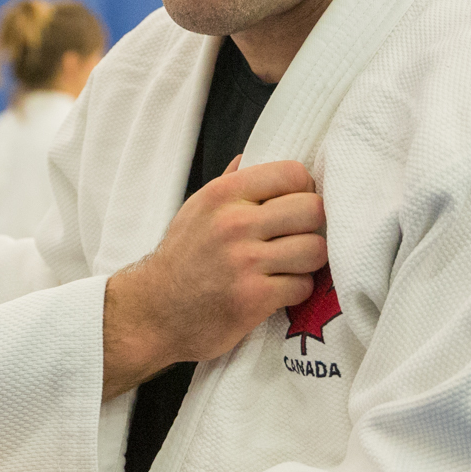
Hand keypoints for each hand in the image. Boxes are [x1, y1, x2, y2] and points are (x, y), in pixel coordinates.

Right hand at [102, 157, 324, 395]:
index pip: (291, 173)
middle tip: (297, 237)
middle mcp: (234, 223)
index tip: (294, 205)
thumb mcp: (196, 210)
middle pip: (312, 210)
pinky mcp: (253, 298)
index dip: (303, 189)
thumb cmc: (181, 259)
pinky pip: (303, 286)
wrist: (155, 312)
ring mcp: (245, 262)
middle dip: (312, 226)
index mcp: (222, 194)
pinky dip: (295, 290)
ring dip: (308, 261)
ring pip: (315, 250)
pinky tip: (278, 289)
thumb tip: (250, 159)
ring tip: (290, 264)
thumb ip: (228, 183)